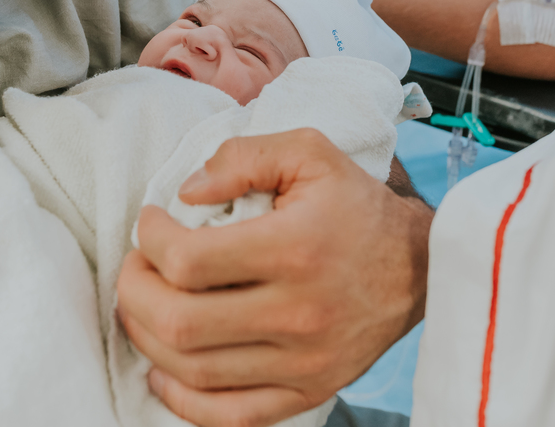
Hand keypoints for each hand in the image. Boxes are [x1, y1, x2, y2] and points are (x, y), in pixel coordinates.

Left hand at [116, 129, 432, 426]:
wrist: (419, 266)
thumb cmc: (355, 206)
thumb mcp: (309, 153)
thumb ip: (243, 157)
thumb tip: (187, 191)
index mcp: (294, 248)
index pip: (187, 261)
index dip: (150, 240)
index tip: (152, 223)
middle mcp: (298, 313)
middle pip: (179, 322)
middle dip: (135, 291)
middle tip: (138, 265)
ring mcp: (303, 361)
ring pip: (193, 370)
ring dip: (148, 338)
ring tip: (145, 305)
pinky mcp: (309, 390)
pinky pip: (229, 415)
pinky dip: (183, 399)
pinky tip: (165, 368)